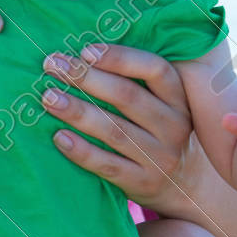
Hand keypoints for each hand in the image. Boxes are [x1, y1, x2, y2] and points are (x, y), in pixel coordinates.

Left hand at [39, 42, 194, 210]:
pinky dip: (81, 151)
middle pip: (127, 96)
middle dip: (86, 78)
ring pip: (114, 130)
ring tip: (49, 98)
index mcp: (178, 99)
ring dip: (78, 112)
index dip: (120, 58)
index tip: (85, 50)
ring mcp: (160, 157)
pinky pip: (108, 165)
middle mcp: (173, 125)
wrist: (187, 186)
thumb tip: (84, 55)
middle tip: (52, 66)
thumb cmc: (161, 133)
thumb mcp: (165, 106)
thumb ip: (138, 83)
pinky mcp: (143, 182)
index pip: (155, 69)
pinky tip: (59, 137)